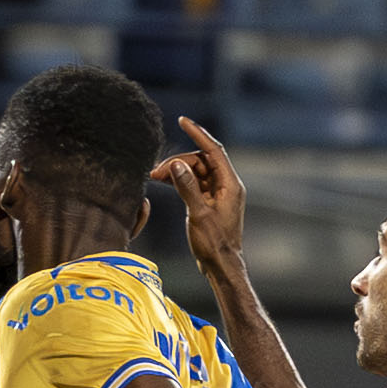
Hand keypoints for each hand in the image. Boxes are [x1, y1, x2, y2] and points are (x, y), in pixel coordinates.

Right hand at [148, 116, 248, 276]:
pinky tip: (165, 182)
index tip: (183, 121)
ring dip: (177, 172)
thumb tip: (177, 165)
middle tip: (157, 171)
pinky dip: (180, 181)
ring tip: (156, 177)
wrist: (221, 266)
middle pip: (201, 161)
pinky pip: (194, 183)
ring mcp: (218, 193)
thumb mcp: (198, 214)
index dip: (198, 134)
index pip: (214, 150)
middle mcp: (227, 185)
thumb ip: (188, 188)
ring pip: (196, 172)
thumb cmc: (214, 244)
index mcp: (230, 184)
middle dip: (179, 161)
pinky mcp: (210, 202)